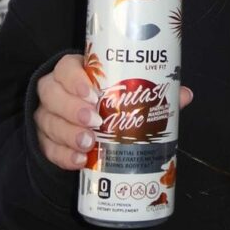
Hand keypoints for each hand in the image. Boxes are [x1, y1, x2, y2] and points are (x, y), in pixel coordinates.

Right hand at [34, 52, 193, 169]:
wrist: (85, 124)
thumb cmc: (109, 100)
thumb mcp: (127, 93)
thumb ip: (153, 93)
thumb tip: (184, 94)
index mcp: (75, 72)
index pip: (65, 67)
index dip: (74, 79)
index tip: (93, 94)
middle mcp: (55, 91)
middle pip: (52, 94)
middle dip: (72, 109)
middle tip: (96, 122)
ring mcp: (47, 116)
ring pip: (48, 122)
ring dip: (69, 134)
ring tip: (90, 145)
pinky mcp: (45, 141)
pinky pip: (48, 148)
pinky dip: (64, 156)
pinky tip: (81, 161)